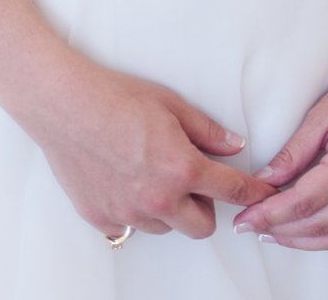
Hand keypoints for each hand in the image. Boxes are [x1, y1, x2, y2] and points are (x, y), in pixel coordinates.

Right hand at [25, 64, 275, 240]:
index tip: (262, 196)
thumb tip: (234, 145)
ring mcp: (127, 213)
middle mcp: (157, 200)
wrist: (65, 106)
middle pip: (201, 227)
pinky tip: (127, 184)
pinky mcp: (101, 218)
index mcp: (182, 169)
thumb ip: (208, 132)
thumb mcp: (173, 106)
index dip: (253, 193)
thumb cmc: (118, 99)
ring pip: (165, 227)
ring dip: (170, 210)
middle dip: (207, 208)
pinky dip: (135, 212)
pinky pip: (129, 228)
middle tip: (196, 182)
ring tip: (154, 176)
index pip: (232, 191)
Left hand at [233, 42, 327, 250]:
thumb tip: (264, 180)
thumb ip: (293, 152)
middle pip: (318, 225)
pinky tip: (314, 233)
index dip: (269, 215)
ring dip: (304, 242)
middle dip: (279, 231)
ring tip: (276, 233)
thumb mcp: (323, 113)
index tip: (244, 220)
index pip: (302, 203)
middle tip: (251, 227)